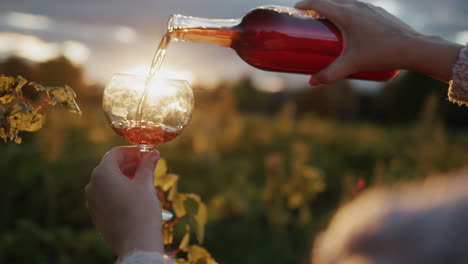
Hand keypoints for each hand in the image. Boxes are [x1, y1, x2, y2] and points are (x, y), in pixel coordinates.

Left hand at [85, 147, 162, 258]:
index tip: (147, 154)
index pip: (116, 153)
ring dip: (124, 177)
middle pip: (110, 166)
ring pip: (108, 182)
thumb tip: (153, 153)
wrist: (136, 244)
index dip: (132, 151)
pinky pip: (106, 196)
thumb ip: (147, 165)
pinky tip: (134, 195)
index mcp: (103, 174)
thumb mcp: (146, 184)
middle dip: (129, 164)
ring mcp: (91, 201)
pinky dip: (118, 191)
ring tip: (142, 180)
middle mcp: (92, 185)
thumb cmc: (141, 211)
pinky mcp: (95, 214)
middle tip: (147, 165)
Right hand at [295, 0, 462, 83]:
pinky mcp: (379, 13)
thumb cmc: (381, 53)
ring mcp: (370, 7)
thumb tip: (311, 82)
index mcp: (347, 14)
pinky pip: (357, 9)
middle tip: (308, 19)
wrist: (413, 47)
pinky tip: (350, 27)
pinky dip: (347, 13)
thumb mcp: (352, 64)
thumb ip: (330, 74)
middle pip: (331, 2)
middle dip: (317, 8)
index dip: (305, 5)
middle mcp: (357, 6)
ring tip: (327, 22)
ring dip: (333, 10)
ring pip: (345, 4)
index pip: (319, 3)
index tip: (295, 9)